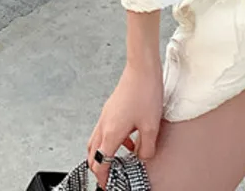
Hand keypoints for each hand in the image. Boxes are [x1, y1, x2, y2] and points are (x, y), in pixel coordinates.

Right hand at [87, 58, 163, 186]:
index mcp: (111, 133)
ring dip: (104, 153)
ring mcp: (106, 115)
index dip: (103, 178)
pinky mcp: (111, 108)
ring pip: (97, 142)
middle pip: (93, 154)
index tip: (108, 185)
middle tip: (109, 177)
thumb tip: (144, 157)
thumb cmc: (145, 91)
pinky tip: (129, 138)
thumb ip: (147, 147)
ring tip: (119, 160)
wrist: (142, 67)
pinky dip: (112, 140)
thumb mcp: (151, 125)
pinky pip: (106, 130)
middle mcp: (104, 125)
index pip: (100, 163)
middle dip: (100, 168)